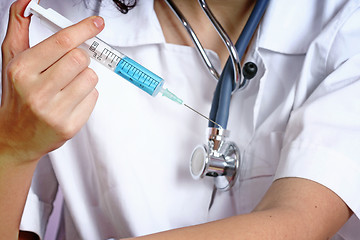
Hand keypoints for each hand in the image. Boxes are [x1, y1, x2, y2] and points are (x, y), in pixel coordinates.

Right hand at [0, 0, 104, 163]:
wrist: (17, 136)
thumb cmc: (17, 95)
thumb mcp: (12, 60)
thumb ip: (20, 28)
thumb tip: (28, 2)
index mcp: (22, 70)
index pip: (62, 42)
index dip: (83, 29)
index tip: (96, 24)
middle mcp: (37, 91)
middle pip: (81, 58)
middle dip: (79, 58)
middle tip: (69, 66)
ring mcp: (54, 111)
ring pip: (91, 77)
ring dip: (84, 77)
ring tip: (67, 85)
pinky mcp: (70, 126)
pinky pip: (94, 97)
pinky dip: (87, 95)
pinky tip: (70, 100)